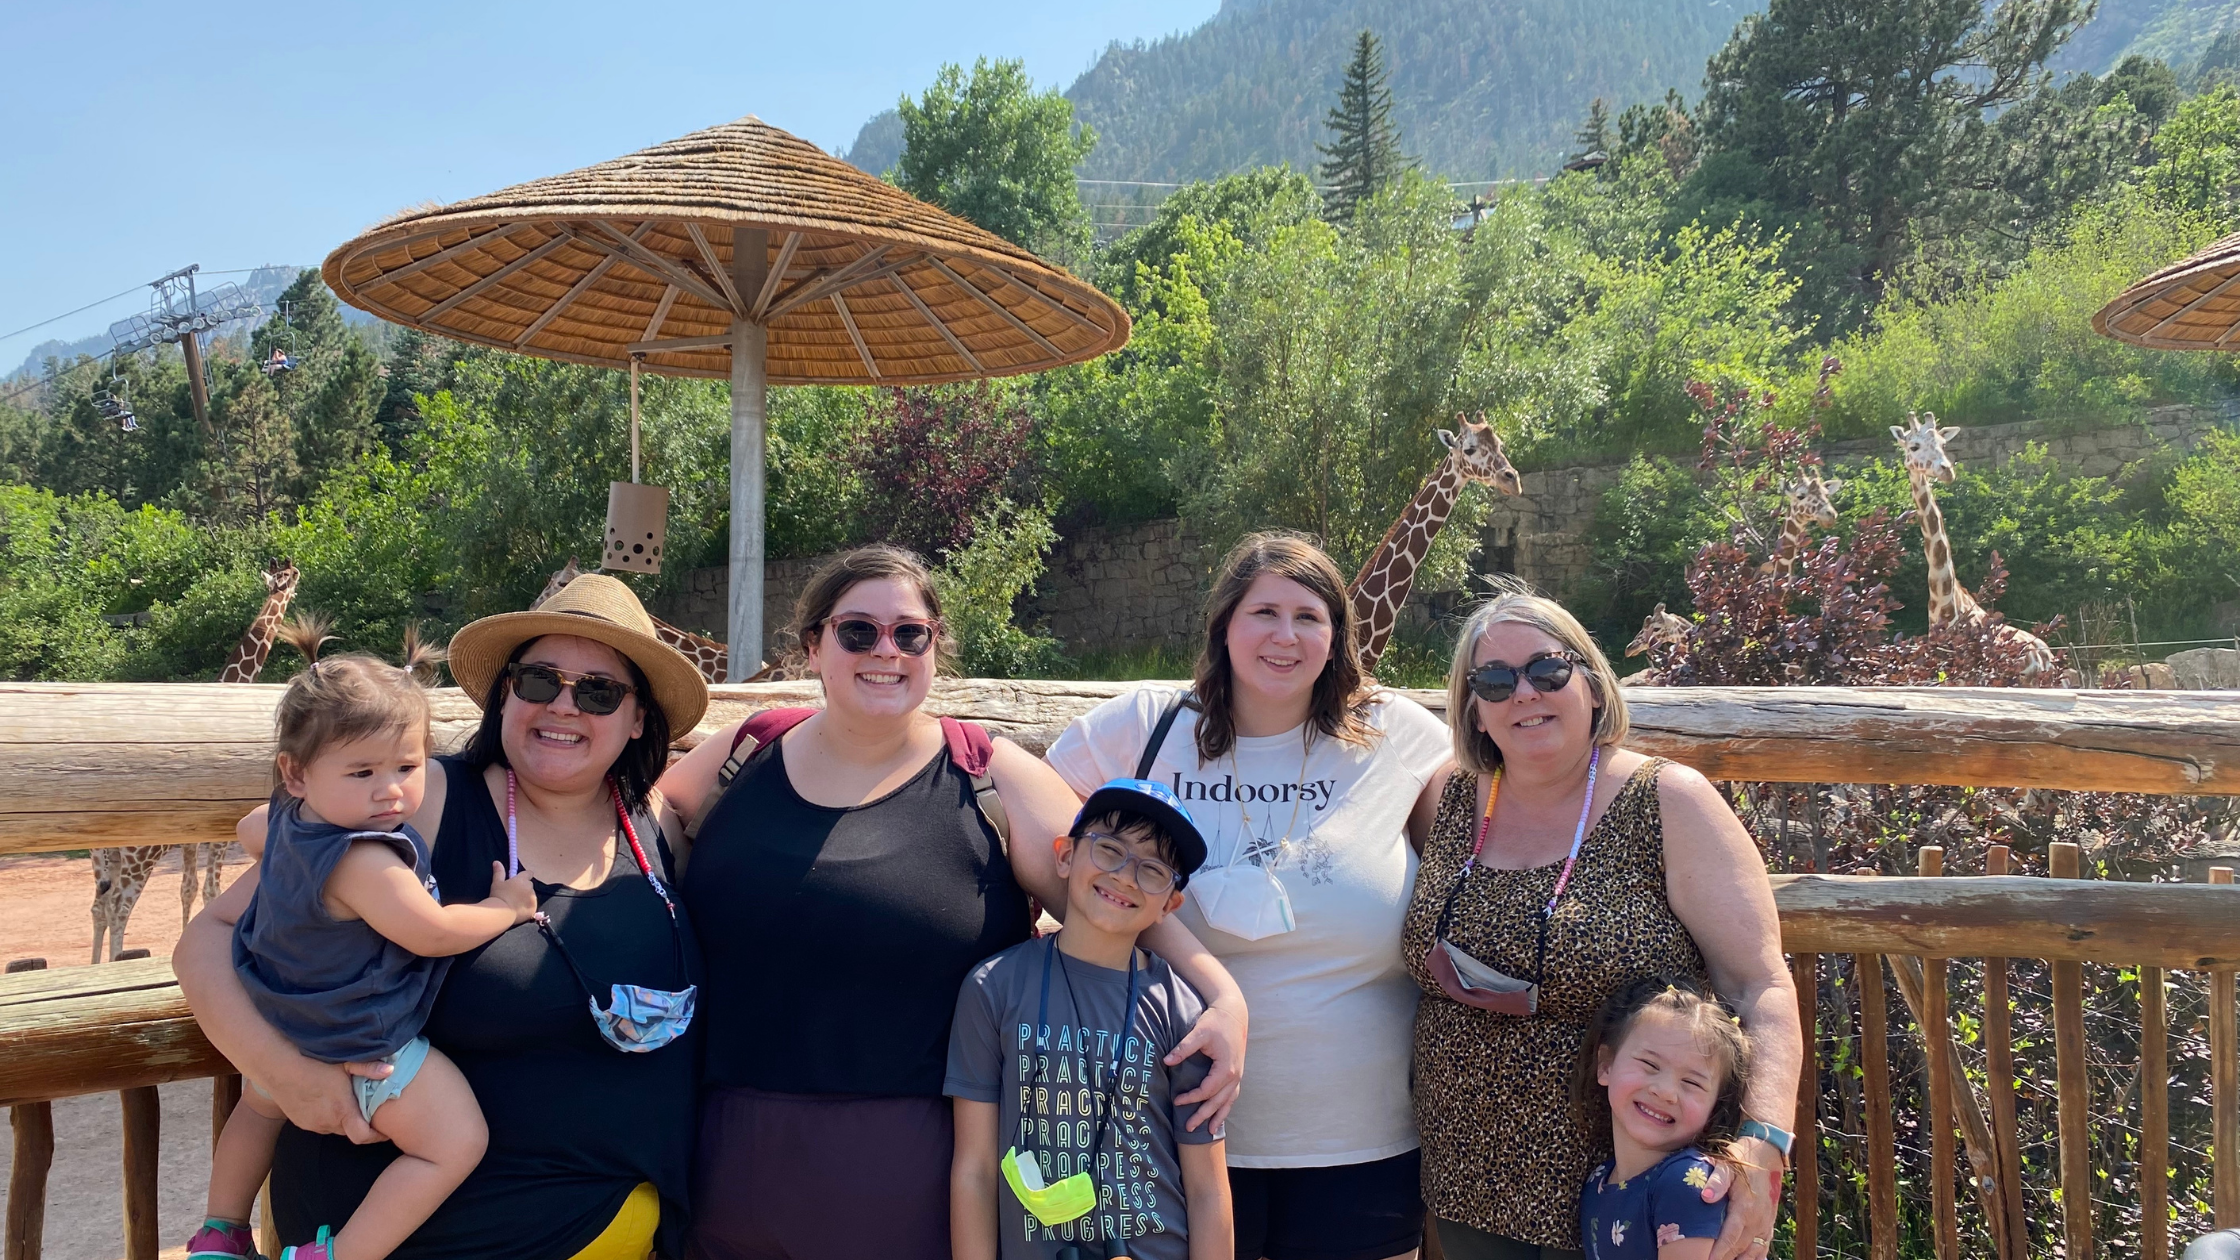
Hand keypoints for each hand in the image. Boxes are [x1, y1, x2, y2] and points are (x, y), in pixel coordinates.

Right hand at [261, 1054, 390, 1144]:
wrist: (277, 1066)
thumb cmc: (312, 1062)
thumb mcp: (344, 1062)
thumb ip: (368, 1068)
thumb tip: (390, 1071)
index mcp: (341, 1110)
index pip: (363, 1137)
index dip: (377, 1137)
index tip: (385, 1132)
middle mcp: (327, 1122)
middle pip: (350, 1131)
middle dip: (360, 1124)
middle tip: (368, 1110)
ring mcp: (312, 1124)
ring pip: (334, 1128)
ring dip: (342, 1120)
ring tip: (347, 1103)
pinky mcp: (300, 1122)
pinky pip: (320, 1124)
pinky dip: (328, 1117)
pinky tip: (328, 1101)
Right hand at [490, 861, 537, 921]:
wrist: (501, 913)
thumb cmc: (498, 896)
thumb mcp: (497, 883)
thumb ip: (499, 872)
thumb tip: (497, 862)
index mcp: (522, 880)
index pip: (529, 873)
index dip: (525, 876)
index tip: (521, 879)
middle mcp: (530, 887)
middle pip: (529, 885)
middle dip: (524, 888)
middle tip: (515, 894)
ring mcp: (533, 898)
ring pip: (531, 896)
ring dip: (526, 898)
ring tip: (516, 903)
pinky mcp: (534, 908)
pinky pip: (532, 906)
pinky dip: (528, 907)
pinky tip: (519, 910)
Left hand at [1168, 995, 1245, 1133]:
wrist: (1234, 1012)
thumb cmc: (1216, 1022)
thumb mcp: (1199, 1032)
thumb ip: (1183, 1048)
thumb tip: (1166, 1060)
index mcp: (1226, 1068)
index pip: (1206, 1090)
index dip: (1192, 1098)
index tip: (1177, 1101)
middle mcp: (1235, 1075)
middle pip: (1218, 1102)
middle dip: (1204, 1116)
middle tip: (1189, 1128)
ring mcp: (1238, 1075)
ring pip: (1228, 1101)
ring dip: (1219, 1116)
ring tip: (1210, 1131)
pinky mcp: (1237, 1071)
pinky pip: (1232, 1094)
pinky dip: (1226, 1106)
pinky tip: (1220, 1113)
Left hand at [1703, 1136, 1782, 1259]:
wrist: (1767, 1152)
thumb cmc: (1741, 1158)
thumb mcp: (1726, 1164)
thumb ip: (1716, 1180)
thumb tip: (1706, 1197)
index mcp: (1745, 1208)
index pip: (1730, 1238)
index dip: (1718, 1252)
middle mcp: (1757, 1220)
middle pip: (1740, 1249)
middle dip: (1724, 1259)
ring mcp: (1765, 1223)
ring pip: (1753, 1252)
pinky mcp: (1769, 1223)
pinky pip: (1763, 1247)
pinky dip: (1754, 1257)